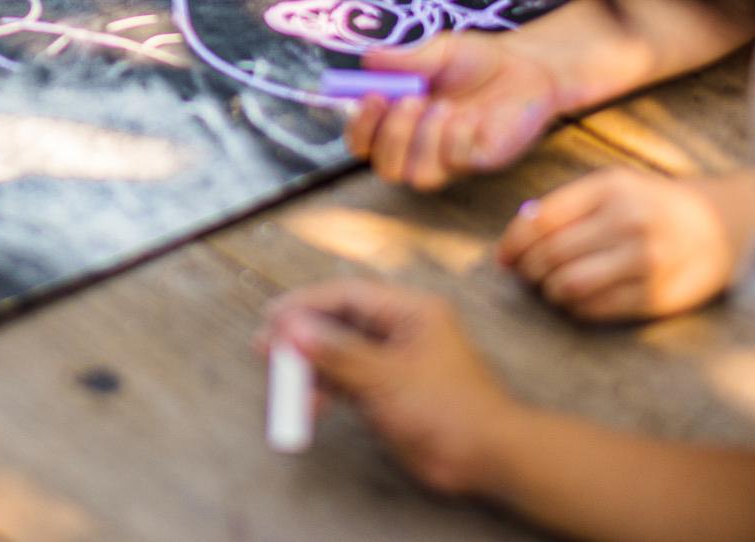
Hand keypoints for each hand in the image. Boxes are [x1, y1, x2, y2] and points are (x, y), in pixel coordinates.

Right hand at [262, 281, 515, 495]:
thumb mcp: (386, 378)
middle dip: (303, 337)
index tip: (274, 317)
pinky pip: (347, 381)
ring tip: (282, 381)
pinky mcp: (389, 391)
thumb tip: (294, 331)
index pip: (348, 296)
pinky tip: (308, 404)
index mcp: (411, 312)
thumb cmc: (449, 410)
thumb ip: (337, 354)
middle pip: (339, 323)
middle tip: (267, 348)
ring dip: (311, 367)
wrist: (487, 458)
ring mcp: (394, 362)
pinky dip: (326, 390)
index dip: (307, 304)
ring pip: (339, 354)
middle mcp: (401, 331)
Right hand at [346, 34, 562, 190]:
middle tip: (408, 101)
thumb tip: (368, 59)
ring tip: (444, 106)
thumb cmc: (477, 61)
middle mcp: (419, 146)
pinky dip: (454, 139)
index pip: (363, 141)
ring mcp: (449, 158)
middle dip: (390, 137)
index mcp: (398, 120)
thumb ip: (405, 58)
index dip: (359, 126)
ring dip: (422, 141)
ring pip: (417, 175)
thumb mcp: (438, 51)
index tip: (372, 96)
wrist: (527, 67)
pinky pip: (455, 164)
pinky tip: (469, 117)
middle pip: (385, 168)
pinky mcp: (478, 161)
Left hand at [498, 168, 754, 321]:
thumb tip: (511, 245)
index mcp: (610, 188)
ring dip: (548, 291)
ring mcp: (647, 260)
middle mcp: (629, 221)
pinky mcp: (658, 295)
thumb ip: (562, 208)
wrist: (717, 224)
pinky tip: (575, 300)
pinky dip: (573, 308)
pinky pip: (596, 309)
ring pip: (569, 286)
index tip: (504, 258)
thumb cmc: (645, 204)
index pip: (540, 220)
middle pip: (550, 255)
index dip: (512, 243)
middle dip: (528, 270)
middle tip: (527, 275)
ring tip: (550, 287)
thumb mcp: (609, 188)